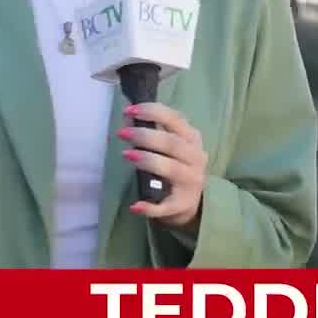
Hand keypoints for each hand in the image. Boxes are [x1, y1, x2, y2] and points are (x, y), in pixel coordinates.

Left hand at [117, 102, 206, 229]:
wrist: (190, 202)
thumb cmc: (176, 165)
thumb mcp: (171, 145)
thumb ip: (153, 130)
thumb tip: (127, 117)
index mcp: (192, 139)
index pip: (175, 119)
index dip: (152, 112)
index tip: (130, 110)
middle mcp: (195, 159)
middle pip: (172, 144)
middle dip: (145, 136)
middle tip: (122, 133)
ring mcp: (191, 183)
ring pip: (171, 169)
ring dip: (148, 160)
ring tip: (126, 155)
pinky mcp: (181, 205)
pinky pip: (165, 206)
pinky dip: (150, 207)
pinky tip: (134, 206)